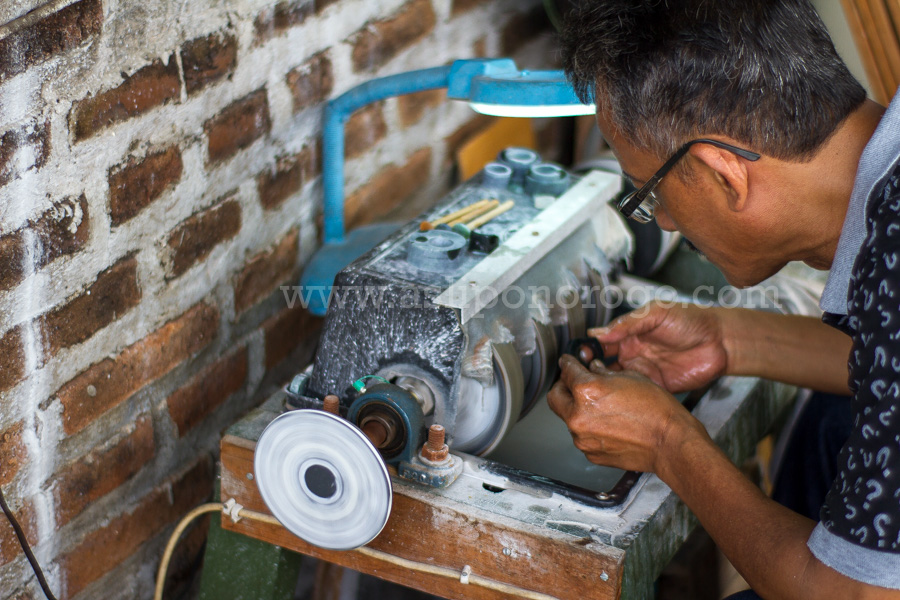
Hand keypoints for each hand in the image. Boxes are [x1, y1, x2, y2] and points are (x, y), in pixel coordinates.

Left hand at [547, 355, 699, 472]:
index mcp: (586, 391)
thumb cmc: (656, 409)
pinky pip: (582, 436)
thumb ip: (604, 372)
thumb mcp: (630, 377)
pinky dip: (589, 428)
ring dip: (577, 409)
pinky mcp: (590, 453)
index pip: (566, 371)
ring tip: (600, 407)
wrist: (670, 442)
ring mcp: (582, 438)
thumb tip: (593, 368)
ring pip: (568, 418)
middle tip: (573, 383)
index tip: (567, 362)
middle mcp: (578, 416)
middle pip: (555, 397)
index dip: (567, 363)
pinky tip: (609, 424)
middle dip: (562, 387)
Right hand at [589, 301, 729, 392]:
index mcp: (629, 334)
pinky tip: (615, 399)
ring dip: (604, 387)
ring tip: (593, 390)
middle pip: (602, 365)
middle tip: (580, 377)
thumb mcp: (655, 313)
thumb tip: (597, 333)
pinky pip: (635, 395)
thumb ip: (627, 323)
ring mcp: (643, 372)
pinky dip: (623, 398)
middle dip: (589, 372)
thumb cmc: (691, 320)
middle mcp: (632, 353)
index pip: (600, 343)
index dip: (587, 350)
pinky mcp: (656, 387)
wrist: (720, 341)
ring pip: (615, 382)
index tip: (576, 357)